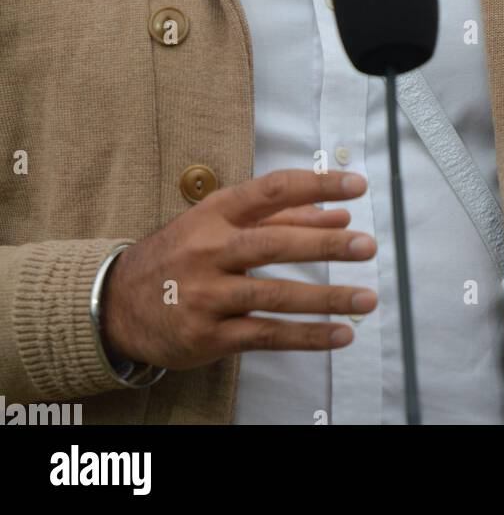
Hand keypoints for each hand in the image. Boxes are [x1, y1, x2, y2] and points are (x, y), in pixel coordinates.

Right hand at [101, 169, 377, 369]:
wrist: (118, 303)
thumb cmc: (181, 254)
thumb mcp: (220, 224)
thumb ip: (280, 218)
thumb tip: (338, 216)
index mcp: (215, 212)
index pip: (273, 190)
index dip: (317, 185)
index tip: (357, 185)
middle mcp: (210, 250)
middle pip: (275, 244)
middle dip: (325, 246)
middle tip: (366, 245)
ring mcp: (207, 295)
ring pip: (275, 295)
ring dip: (326, 298)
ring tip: (366, 297)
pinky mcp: (209, 336)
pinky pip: (266, 336)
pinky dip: (306, 336)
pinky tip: (339, 334)